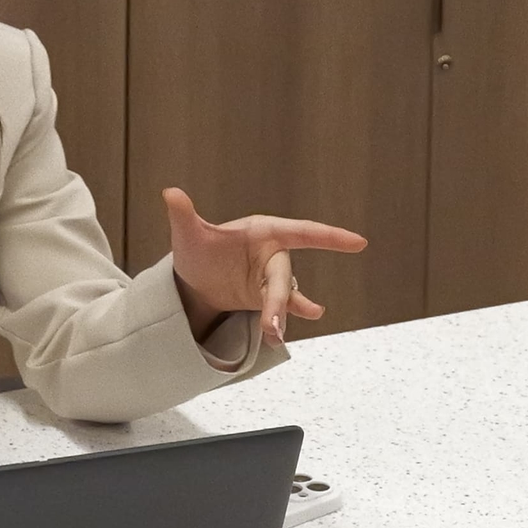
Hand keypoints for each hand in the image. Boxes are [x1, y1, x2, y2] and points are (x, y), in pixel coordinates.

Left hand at [161, 187, 366, 346]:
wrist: (193, 281)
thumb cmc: (197, 250)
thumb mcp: (188, 234)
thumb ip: (183, 215)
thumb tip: (170, 193)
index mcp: (263, 231)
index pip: (302, 232)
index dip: (330, 236)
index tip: (358, 242)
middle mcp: (272, 253)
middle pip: (284, 276)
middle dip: (279, 300)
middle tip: (272, 326)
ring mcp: (270, 278)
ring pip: (283, 296)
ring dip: (280, 314)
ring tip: (275, 335)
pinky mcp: (265, 299)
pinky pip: (282, 308)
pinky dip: (287, 317)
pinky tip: (293, 328)